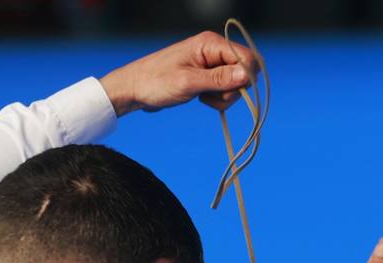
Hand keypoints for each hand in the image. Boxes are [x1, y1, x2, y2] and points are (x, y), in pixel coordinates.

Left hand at [99, 32, 257, 116]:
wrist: (136, 89)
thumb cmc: (156, 82)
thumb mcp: (188, 82)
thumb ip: (218, 79)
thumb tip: (246, 75)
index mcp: (210, 43)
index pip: (246, 57)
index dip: (245, 77)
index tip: (229, 92)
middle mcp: (214, 50)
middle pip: (244, 71)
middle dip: (233, 90)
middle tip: (212, 97)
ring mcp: (211, 63)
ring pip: (235, 83)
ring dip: (224, 97)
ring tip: (203, 98)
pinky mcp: (207, 76)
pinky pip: (224, 89)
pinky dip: (217, 99)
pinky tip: (202, 98)